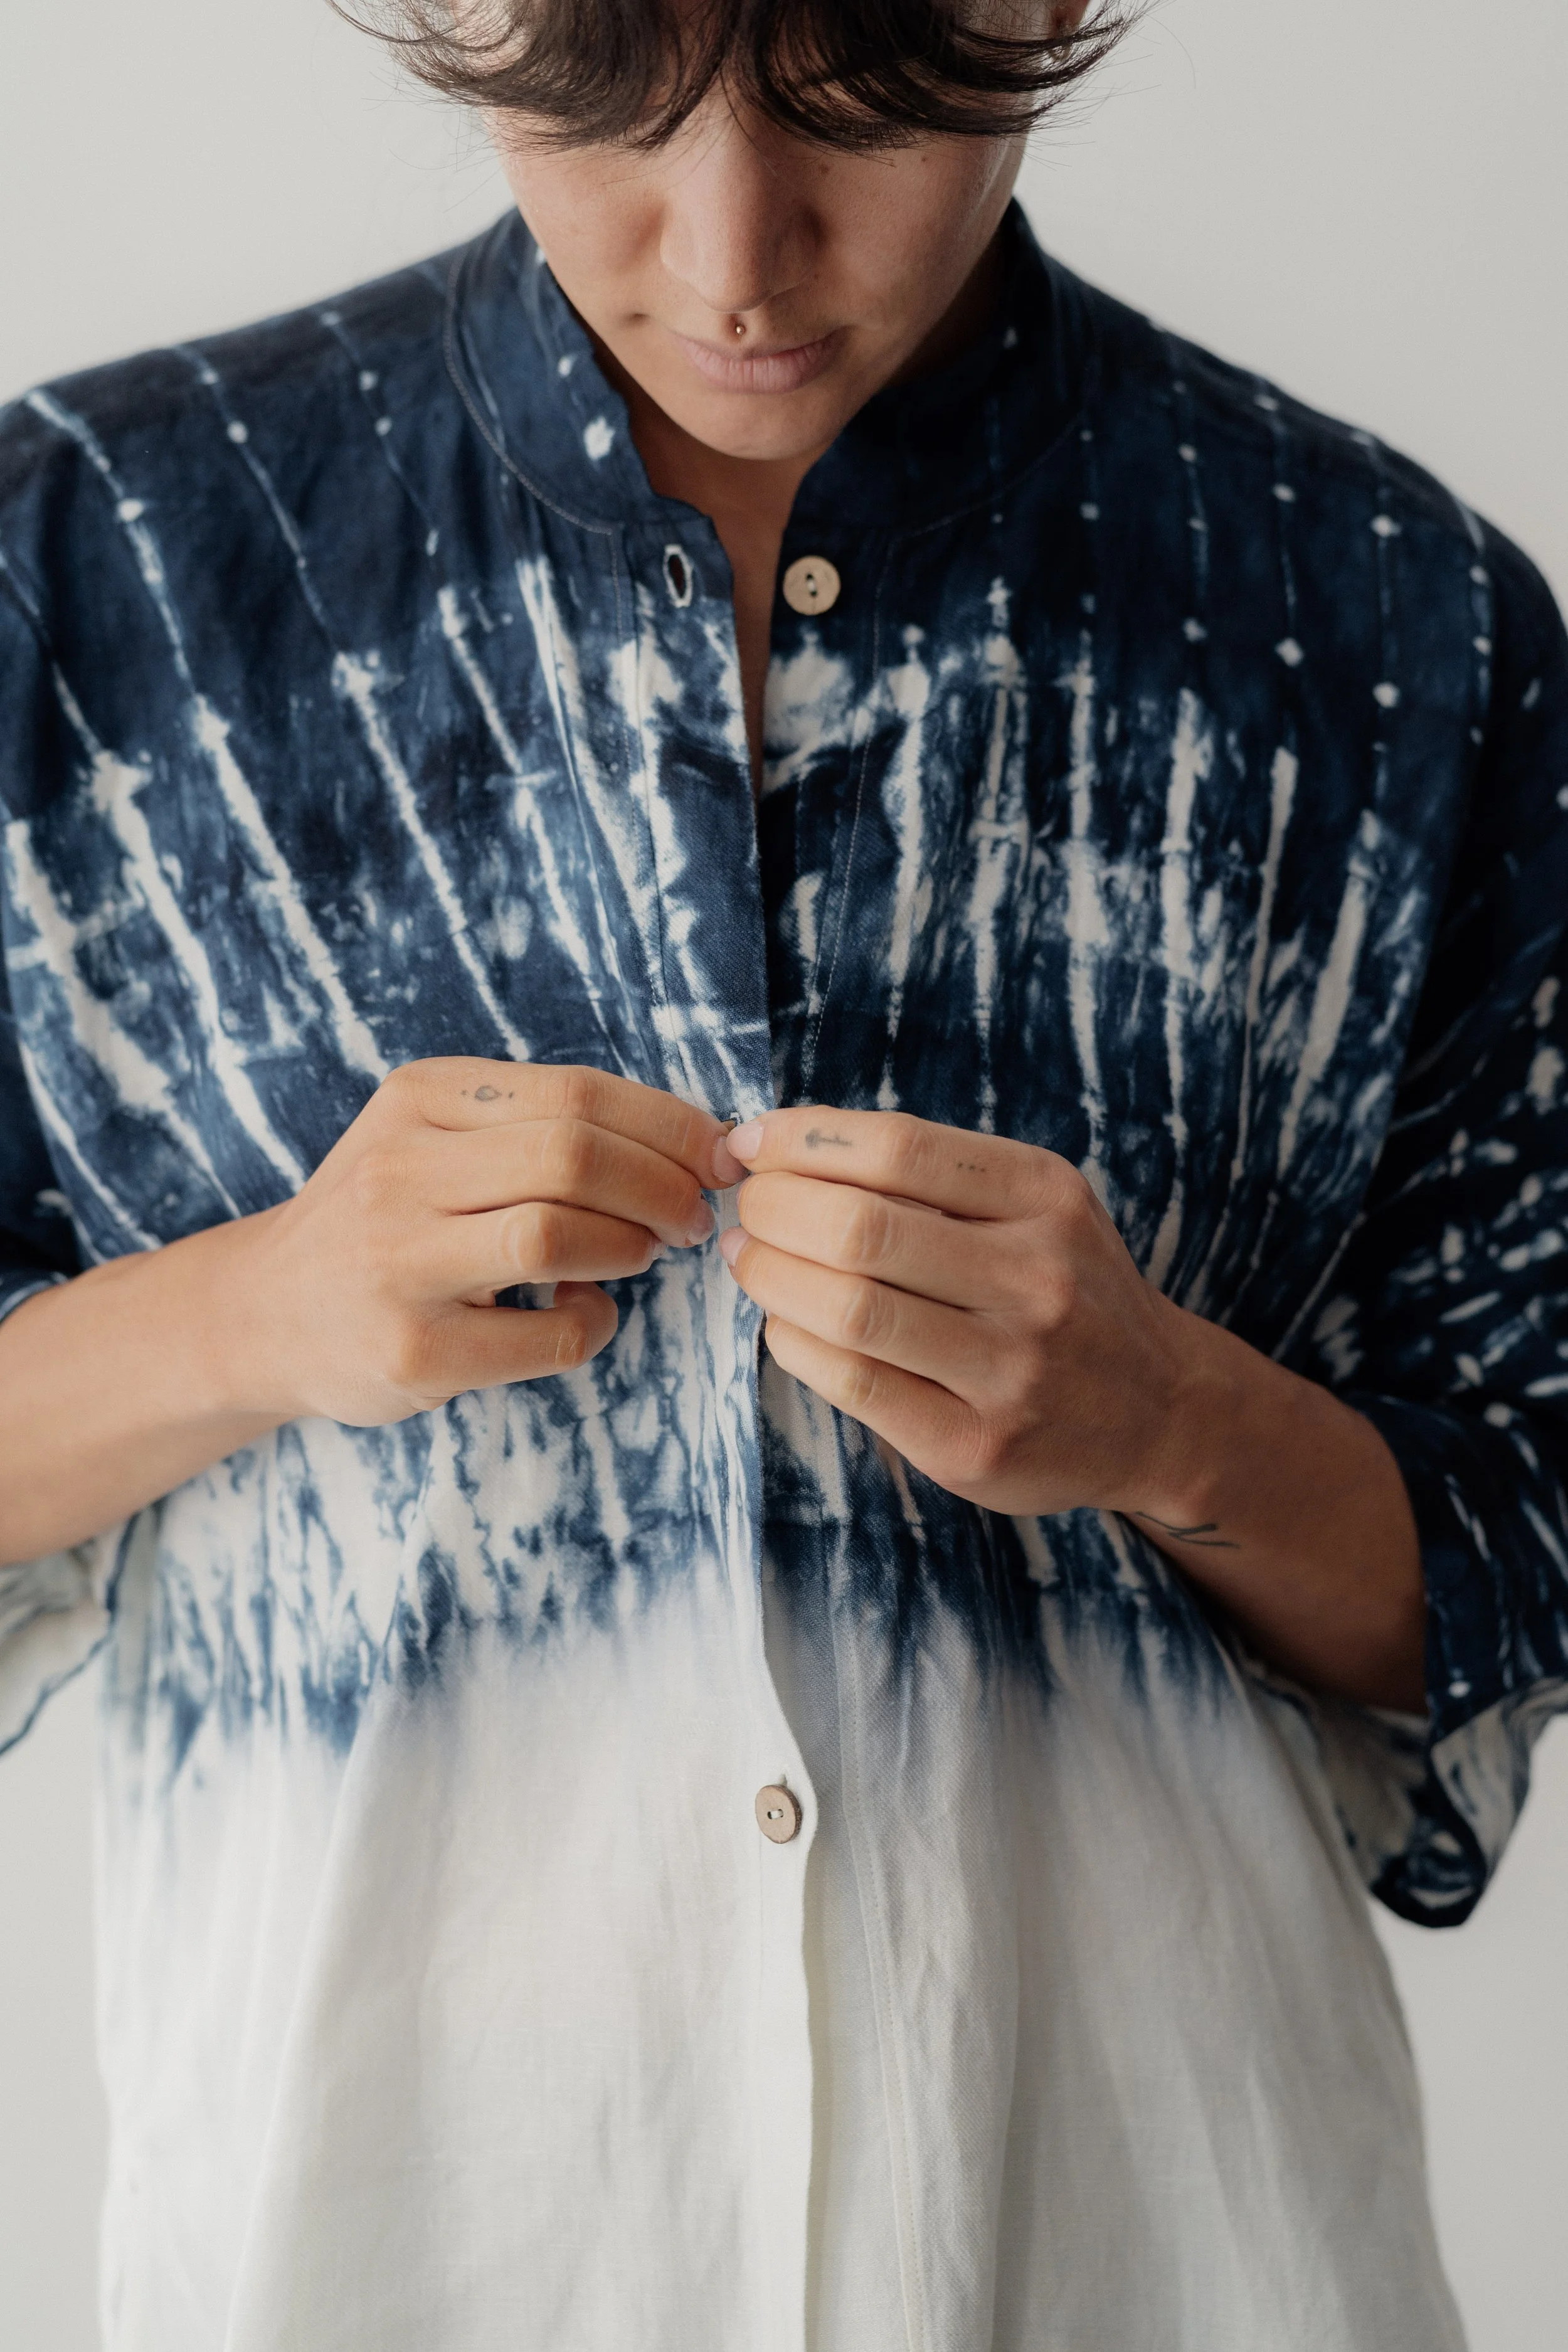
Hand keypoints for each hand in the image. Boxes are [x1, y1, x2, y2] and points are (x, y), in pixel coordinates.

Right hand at [233, 1060, 734, 1427]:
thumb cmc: (384, 1218)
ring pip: (557, 1232)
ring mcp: (399, 1262)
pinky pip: (550, 1332)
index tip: (718, 1154)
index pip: (576, 1092)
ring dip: (631, 1245)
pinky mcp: (415, 1349)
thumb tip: (689, 1138)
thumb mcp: (431, 1137)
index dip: (670, 1124)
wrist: (263, 1313)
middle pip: (574, 1154)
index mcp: (418, 1099)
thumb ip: (534, 1124)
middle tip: (693, 1215)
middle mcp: (398, 1170)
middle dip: (664, 1186)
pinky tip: (583, 1310)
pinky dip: (595, 1322)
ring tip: (642, 1253)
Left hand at [718, 1106, 1191, 1519]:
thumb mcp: (1035, 1206)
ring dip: (769, 1273)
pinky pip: (852, 1381)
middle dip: (772, 1207)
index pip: (897, 1146)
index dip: (801, 1139)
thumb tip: (781, 1143)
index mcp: (1046, 1197)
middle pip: (860, 1226)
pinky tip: (784, 1322)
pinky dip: (794, 1341)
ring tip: (748, 1256)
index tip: (750, 1144)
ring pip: (848, 1306)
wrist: (1162, 1412)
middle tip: (746, 1208)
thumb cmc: (1066, 1290)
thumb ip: (933, 1175)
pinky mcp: (974, 1445)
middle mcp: (1037, 1277)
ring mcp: (1010, 1369)